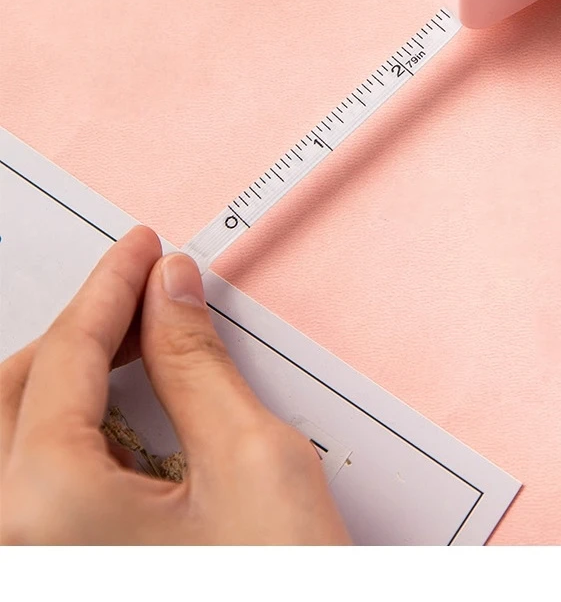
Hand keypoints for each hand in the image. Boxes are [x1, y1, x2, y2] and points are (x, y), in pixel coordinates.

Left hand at [0, 227, 349, 544]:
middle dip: (80, 330)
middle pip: (15, 394)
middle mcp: (16, 544)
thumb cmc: (279, 601)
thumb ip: (197, 360)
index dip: (111, 286)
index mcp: (46, 507)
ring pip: (15, 443)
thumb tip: (172, 293)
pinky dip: (69, 441)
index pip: (66, 356)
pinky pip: (30, 492)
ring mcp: (31, 566)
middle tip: (143, 293)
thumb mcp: (252, 461)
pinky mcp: (57, 578)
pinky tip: (125, 424)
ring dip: (67, 383)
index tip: (140, 250)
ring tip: (139, 349)